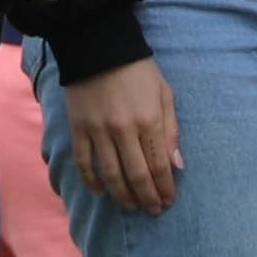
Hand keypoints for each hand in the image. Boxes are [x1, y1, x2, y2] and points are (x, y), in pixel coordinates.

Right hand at [65, 54, 182, 216]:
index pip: (159, 166)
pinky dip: (91, 181)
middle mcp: (124, 130)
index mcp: (149, 120)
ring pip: (110, 174)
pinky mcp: (78, 128)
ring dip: (122, 196)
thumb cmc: (138, 69)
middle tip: (152, 211)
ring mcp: (98, 130)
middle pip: (136, 175)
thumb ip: (172, 130)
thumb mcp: (164, 93)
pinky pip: (83, 162)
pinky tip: (100, 192)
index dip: (164, 188)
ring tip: (130, 207)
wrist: (98, 45)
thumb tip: (178, 165)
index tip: (167, 202)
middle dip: (146, 198)